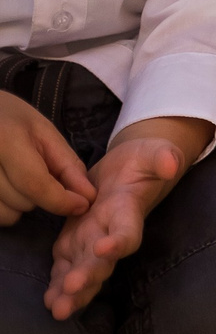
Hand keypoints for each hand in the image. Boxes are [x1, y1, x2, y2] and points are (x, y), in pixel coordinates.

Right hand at [0, 90, 92, 227]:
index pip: (34, 183)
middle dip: (40, 194)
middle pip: (22, 201)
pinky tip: (4, 187)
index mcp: (4, 140)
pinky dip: (4, 208)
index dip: (62, 200)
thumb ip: (67, 164)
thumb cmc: (9, 118)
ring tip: (16, 177)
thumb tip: (88, 197)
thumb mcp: (43, 131)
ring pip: (7, 215)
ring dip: (20, 204)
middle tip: (35, 170)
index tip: (83, 205)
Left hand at [46, 129, 194, 317]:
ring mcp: (91, 241)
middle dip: (88, 276)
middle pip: (103, 261)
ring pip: (83, 271)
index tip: (105, 248)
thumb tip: (170, 163)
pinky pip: (64, 267)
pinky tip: (50, 300)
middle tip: (72, 288)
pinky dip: (57, 285)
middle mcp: (111, 233)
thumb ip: (162, 157)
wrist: (128, 169)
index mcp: (128, 212)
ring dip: (72, 291)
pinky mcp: (72, 243)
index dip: (119, 242)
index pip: (128, 232)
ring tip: (59, 308)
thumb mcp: (155, 152)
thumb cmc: (144, 160)